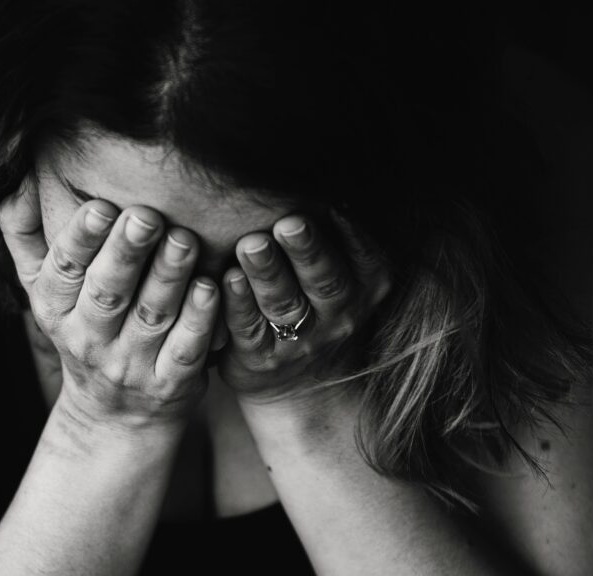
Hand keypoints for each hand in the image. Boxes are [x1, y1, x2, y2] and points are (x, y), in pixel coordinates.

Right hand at [0, 172, 218, 428]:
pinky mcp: (170, 383)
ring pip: (151, 316)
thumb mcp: (45, 290)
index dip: (81, 239)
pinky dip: (199, 320)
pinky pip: (186, 349)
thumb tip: (17, 179)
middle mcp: (89, 339)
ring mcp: (131, 365)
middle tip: (148, 216)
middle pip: (108, 292)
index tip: (100, 206)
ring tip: (185, 240)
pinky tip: (211, 288)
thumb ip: (26, 236)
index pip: (64, 270)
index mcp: (55, 309)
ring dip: (169, 277)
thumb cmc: (85, 330)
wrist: (116, 415)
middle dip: (127, 253)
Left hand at [218, 210, 390, 403]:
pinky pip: (249, 329)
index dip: (348, 233)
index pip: (362, 257)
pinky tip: (227, 280)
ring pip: (284, 304)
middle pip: (325, 281)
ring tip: (252, 245)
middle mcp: (340, 315)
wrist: (306, 386)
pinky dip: (238, 304)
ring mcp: (302, 341)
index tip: (332, 205)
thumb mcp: (346, 275)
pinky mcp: (262, 358)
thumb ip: (334, 234)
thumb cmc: (319, 306)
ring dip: (267, 273)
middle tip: (289, 223)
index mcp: (365, 286)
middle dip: (307, 251)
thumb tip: (312, 173)